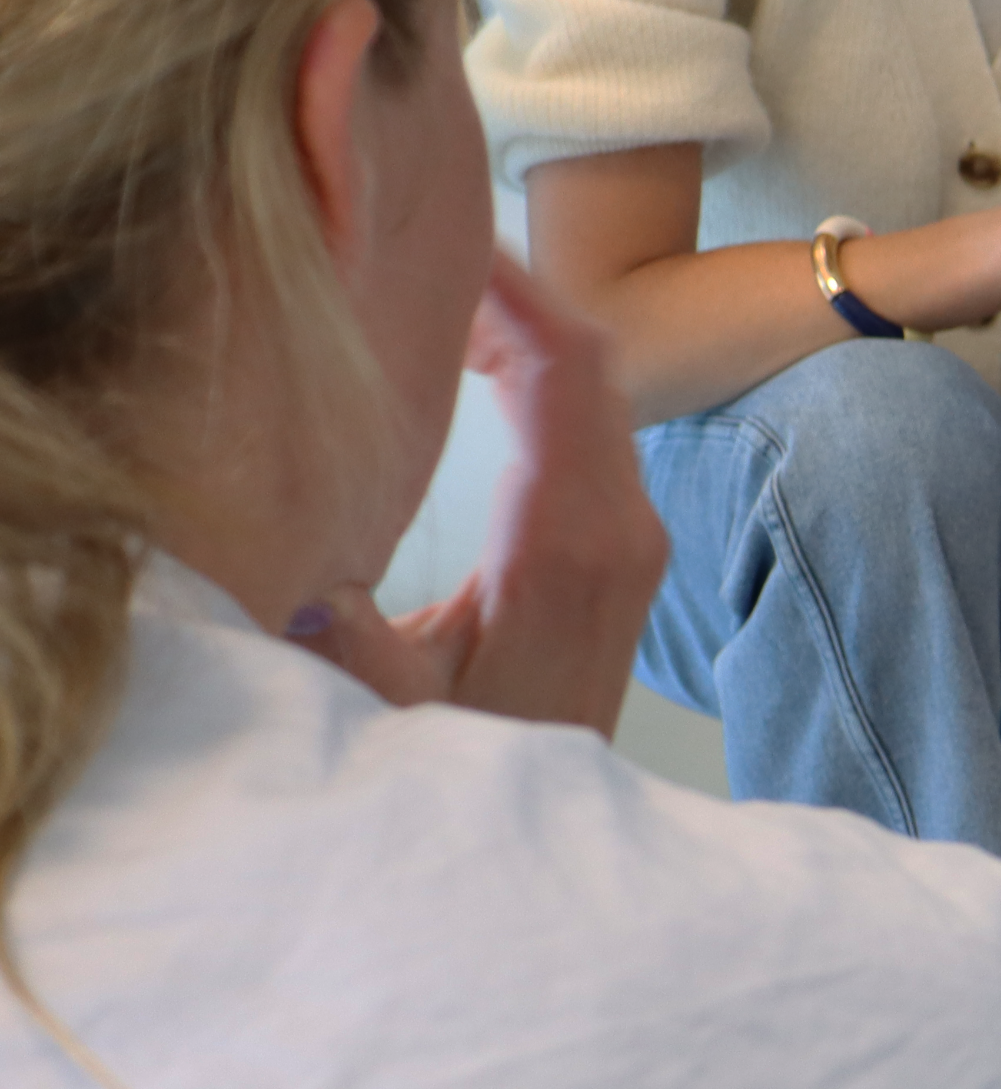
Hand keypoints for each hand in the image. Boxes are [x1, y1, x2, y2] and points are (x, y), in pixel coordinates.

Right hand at [298, 253, 666, 731]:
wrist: (541, 857)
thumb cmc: (459, 774)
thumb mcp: (380, 704)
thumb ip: (328, 626)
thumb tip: (279, 554)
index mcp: (572, 539)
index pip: (565, 368)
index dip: (510, 288)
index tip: (437, 231)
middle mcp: (623, 526)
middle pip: (589, 359)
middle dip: (509, 289)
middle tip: (415, 237)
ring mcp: (632, 537)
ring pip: (595, 389)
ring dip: (521, 330)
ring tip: (428, 284)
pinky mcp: (621, 552)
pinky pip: (592, 427)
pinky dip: (536, 375)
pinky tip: (468, 358)